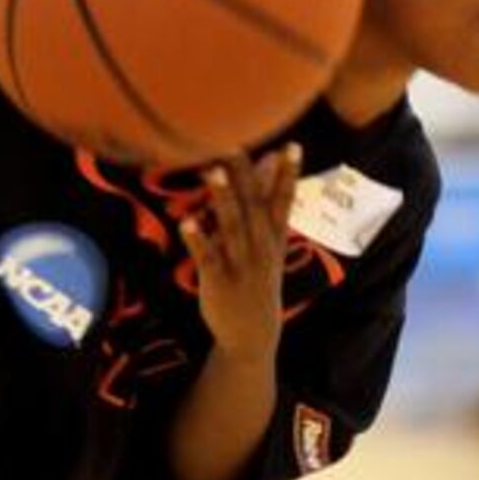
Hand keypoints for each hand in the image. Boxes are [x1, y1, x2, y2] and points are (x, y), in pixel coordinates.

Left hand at [179, 144, 303, 360]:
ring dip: (222, 199)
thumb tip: (268, 162)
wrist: (253, 334)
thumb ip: (266, 202)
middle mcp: (260, 248)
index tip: (292, 147)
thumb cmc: (257, 279)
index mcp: (273, 238)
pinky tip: (186, 222)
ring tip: (211, 171)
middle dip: (244, 176)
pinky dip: (198, 240)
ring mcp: (240, 265)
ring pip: (231, 227)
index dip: (289, 175)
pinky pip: (207, 258)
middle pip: (253, 207)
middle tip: (233, 145)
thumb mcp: (269, 245)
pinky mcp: (218, 281)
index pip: (283, 202)